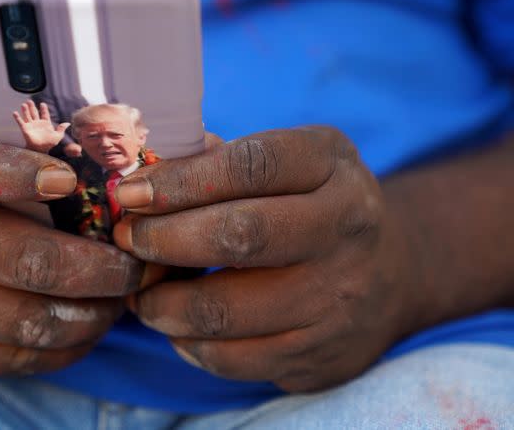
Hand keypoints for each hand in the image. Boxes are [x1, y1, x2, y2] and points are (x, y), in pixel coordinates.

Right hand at [0, 116, 150, 374]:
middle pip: (24, 263)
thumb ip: (21, 143)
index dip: (19, 174)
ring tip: (122, 297)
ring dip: (93, 313)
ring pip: (27, 323)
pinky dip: (67, 345)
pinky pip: (15, 360)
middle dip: (100, 268)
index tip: (68, 180)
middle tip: (138, 264)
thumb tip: (114, 150)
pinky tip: (89, 323)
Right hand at [13, 100, 69, 152]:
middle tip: (29, 100)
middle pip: (34, 112)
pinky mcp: (25, 129)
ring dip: (25, 110)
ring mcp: (31, 125)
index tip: (42, 104)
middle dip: (32, 106)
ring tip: (24, 104)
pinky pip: (20, 122)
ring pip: (27, 115)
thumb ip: (61, 129)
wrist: (41, 150)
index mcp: (45, 123)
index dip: (44, 109)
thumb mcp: (57, 136)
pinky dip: (17, 117)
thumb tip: (68, 123)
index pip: (44, 114)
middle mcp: (37, 123)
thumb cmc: (49, 144)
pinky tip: (15, 112)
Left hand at [113, 127, 417, 391]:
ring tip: (141, 292)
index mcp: (329, 165)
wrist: (391, 272)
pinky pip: (236, 359)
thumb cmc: (312, 204)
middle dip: (165, 239)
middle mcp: (346, 229)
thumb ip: (218, 162)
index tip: (129, 194)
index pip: (250, 166)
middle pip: (240, 236)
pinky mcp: (324, 354)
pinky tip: (177, 324)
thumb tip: (138, 181)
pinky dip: (189, 343)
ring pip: (229, 311)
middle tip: (128, 240)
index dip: (180, 181)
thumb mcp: (287, 160)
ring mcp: (340, 298)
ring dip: (164, 303)